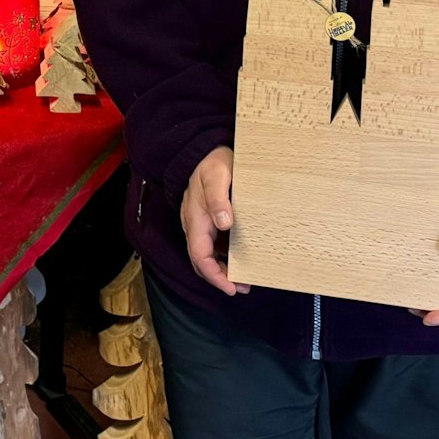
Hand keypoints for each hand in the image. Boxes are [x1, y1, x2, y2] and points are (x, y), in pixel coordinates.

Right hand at [180, 146, 248, 296]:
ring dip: (222, 269)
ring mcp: (200, 223)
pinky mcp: (207, 219)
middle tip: (243, 287)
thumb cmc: (211, 162)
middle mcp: (195, 225)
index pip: (200, 257)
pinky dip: (224, 256)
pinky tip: (238, 257)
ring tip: (243, 278)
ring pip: (207, 255)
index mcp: (196, 219)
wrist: (203, 150)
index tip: (231, 288)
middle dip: (220, 278)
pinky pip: (212, 244)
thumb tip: (224, 223)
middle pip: (202, 261)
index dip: (214, 276)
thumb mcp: (217, 176)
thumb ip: (218, 198)